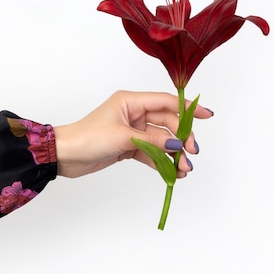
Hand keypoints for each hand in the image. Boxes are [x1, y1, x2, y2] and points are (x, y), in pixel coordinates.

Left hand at [53, 90, 212, 177]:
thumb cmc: (88, 137)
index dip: (188, 108)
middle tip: (191, 154)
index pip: (166, 101)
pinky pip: (150, 152)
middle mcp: (133, 113)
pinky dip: (161, 161)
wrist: (66, 155)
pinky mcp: (128, 146)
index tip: (207, 115)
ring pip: (160, 140)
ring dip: (173, 153)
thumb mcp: (123, 137)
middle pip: (166, 122)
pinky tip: (171, 172)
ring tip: (183, 169)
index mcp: (131, 101)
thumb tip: (177, 144)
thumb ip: (152, 141)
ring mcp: (131, 130)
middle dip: (181, 138)